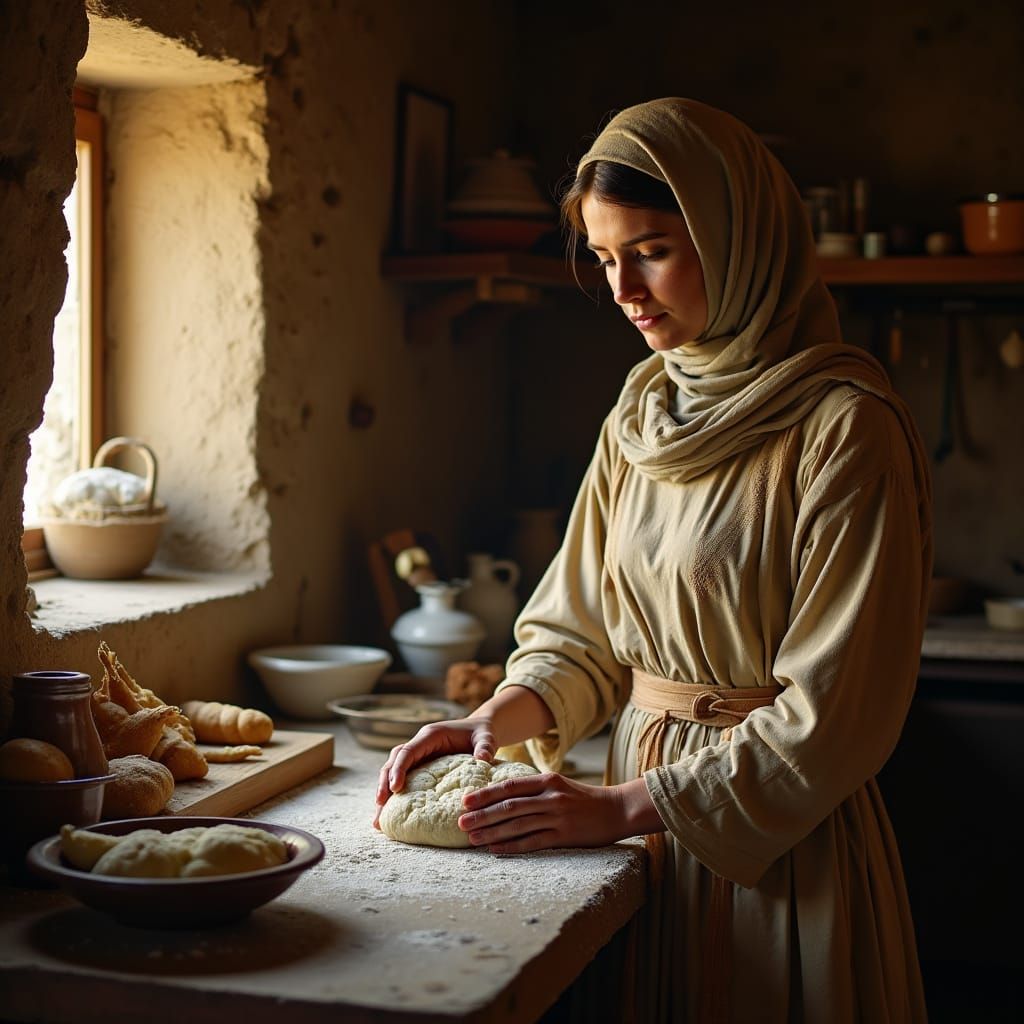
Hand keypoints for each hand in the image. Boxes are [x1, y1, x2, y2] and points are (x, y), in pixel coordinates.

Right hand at [372, 716, 496, 828]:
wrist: (481, 732)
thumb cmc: (482, 733)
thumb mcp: (486, 737)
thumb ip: (485, 746)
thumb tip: (483, 759)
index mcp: (431, 735)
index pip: (408, 751)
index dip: (399, 768)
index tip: (394, 788)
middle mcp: (420, 744)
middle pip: (394, 762)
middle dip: (384, 783)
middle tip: (380, 806)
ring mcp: (419, 756)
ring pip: (393, 771)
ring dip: (384, 791)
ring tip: (379, 817)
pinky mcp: (421, 767)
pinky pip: (403, 779)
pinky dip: (394, 796)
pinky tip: (391, 815)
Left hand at [457, 773, 663, 853]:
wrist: (616, 810)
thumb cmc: (583, 798)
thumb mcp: (559, 785)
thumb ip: (534, 788)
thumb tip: (501, 796)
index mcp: (547, 781)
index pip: (509, 786)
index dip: (485, 794)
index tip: (465, 800)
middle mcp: (550, 797)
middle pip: (509, 807)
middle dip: (482, 815)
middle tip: (459, 822)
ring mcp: (557, 817)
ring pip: (517, 825)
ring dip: (491, 832)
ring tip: (471, 838)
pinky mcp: (564, 836)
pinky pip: (532, 842)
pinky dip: (511, 846)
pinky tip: (494, 849)